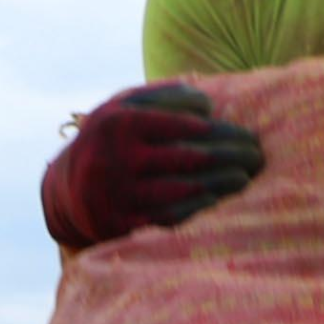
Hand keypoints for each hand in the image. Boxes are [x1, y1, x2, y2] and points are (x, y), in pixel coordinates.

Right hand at [40, 84, 265, 249]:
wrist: (66, 191)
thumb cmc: (109, 141)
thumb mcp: (122, 108)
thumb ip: (162, 97)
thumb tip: (208, 105)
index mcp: (119, 124)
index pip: (184, 126)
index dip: (222, 131)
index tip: (247, 135)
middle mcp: (117, 159)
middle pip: (190, 158)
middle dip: (232, 156)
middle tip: (258, 156)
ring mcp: (119, 195)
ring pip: (186, 189)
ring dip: (224, 184)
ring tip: (246, 178)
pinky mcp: (122, 226)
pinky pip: (171, 217)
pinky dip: (202, 209)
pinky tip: (222, 202)